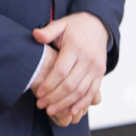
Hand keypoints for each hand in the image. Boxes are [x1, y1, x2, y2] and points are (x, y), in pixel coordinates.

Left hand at [31, 12, 108, 126]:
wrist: (99, 25)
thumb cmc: (76, 26)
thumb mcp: (61, 24)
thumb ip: (48, 31)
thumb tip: (35, 35)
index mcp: (76, 47)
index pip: (61, 71)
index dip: (49, 84)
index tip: (39, 92)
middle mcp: (88, 59)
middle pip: (70, 84)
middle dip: (54, 97)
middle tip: (41, 105)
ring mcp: (96, 68)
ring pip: (80, 91)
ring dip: (65, 103)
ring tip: (51, 110)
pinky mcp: (100, 73)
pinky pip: (92, 92)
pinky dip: (83, 103)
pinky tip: (72, 111)